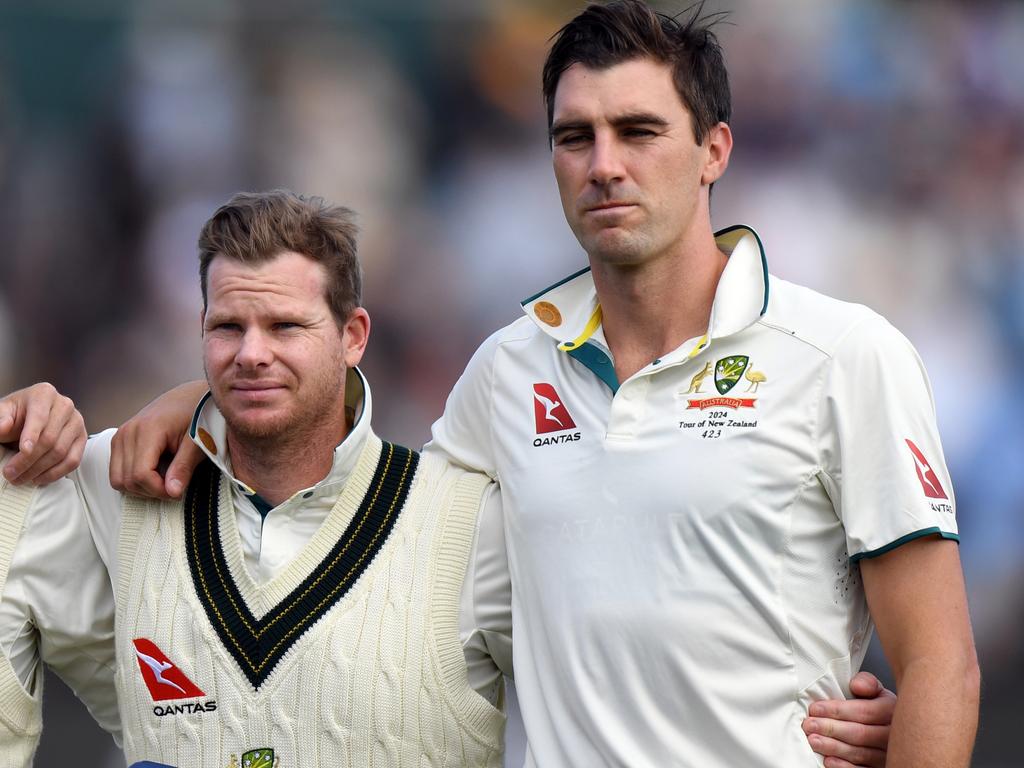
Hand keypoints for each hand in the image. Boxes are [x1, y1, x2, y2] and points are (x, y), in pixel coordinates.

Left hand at [0, 382, 86, 483]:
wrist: (31, 418)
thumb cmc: (17, 415)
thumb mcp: (4, 412)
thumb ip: (1, 418)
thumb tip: (2, 427)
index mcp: (44, 394)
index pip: (40, 416)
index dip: (31, 435)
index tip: (23, 450)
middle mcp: (65, 406)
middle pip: (50, 438)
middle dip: (29, 460)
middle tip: (10, 473)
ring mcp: (77, 422)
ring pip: (61, 452)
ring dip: (39, 470)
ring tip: (21, 478)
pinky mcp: (82, 438)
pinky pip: (73, 460)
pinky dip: (55, 473)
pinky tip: (39, 478)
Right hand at [109, 380, 206, 498]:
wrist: (190, 397)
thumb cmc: (197, 415)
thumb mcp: (198, 442)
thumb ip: (184, 467)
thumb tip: (172, 492)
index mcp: (148, 429)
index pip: (141, 474)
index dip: (158, 490)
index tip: (177, 491)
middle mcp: (128, 432)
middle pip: (127, 480)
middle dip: (151, 491)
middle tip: (173, 488)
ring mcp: (121, 435)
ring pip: (118, 479)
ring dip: (140, 488)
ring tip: (164, 481)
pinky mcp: (120, 440)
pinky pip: (117, 471)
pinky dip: (133, 479)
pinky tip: (154, 473)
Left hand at [803, 671, 895, 767]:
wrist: (891, 727)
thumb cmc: (878, 707)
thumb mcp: (876, 690)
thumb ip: (867, 682)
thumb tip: (857, 686)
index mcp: (893, 711)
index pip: (865, 712)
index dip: (837, 710)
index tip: (815, 708)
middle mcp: (894, 736)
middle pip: (860, 734)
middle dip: (830, 728)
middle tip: (809, 725)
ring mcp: (889, 754)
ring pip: (860, 753)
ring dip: (833, 747)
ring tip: (813, 740)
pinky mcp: (883, 767)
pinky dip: (844, 766)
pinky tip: (828, 761)